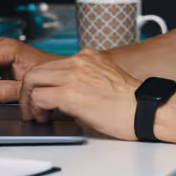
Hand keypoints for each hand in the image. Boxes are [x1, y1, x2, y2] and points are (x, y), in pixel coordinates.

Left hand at [21, 49, 141, 140]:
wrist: (146, 110)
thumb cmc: (132, 104)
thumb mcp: (105, 82)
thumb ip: (83, 83)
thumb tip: (66, 99)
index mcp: (88, 57)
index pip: (53, 65)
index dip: (43, 83)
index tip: (42, 96)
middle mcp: (79, 61)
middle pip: (37, 70)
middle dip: (29, 89)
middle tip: (32, 107)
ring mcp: (73, 75)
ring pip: (33, 80)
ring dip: (30, 99)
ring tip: (36, 114)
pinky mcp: (70, 93)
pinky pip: (40, 97)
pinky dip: (36, 108)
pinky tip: (43, 118)